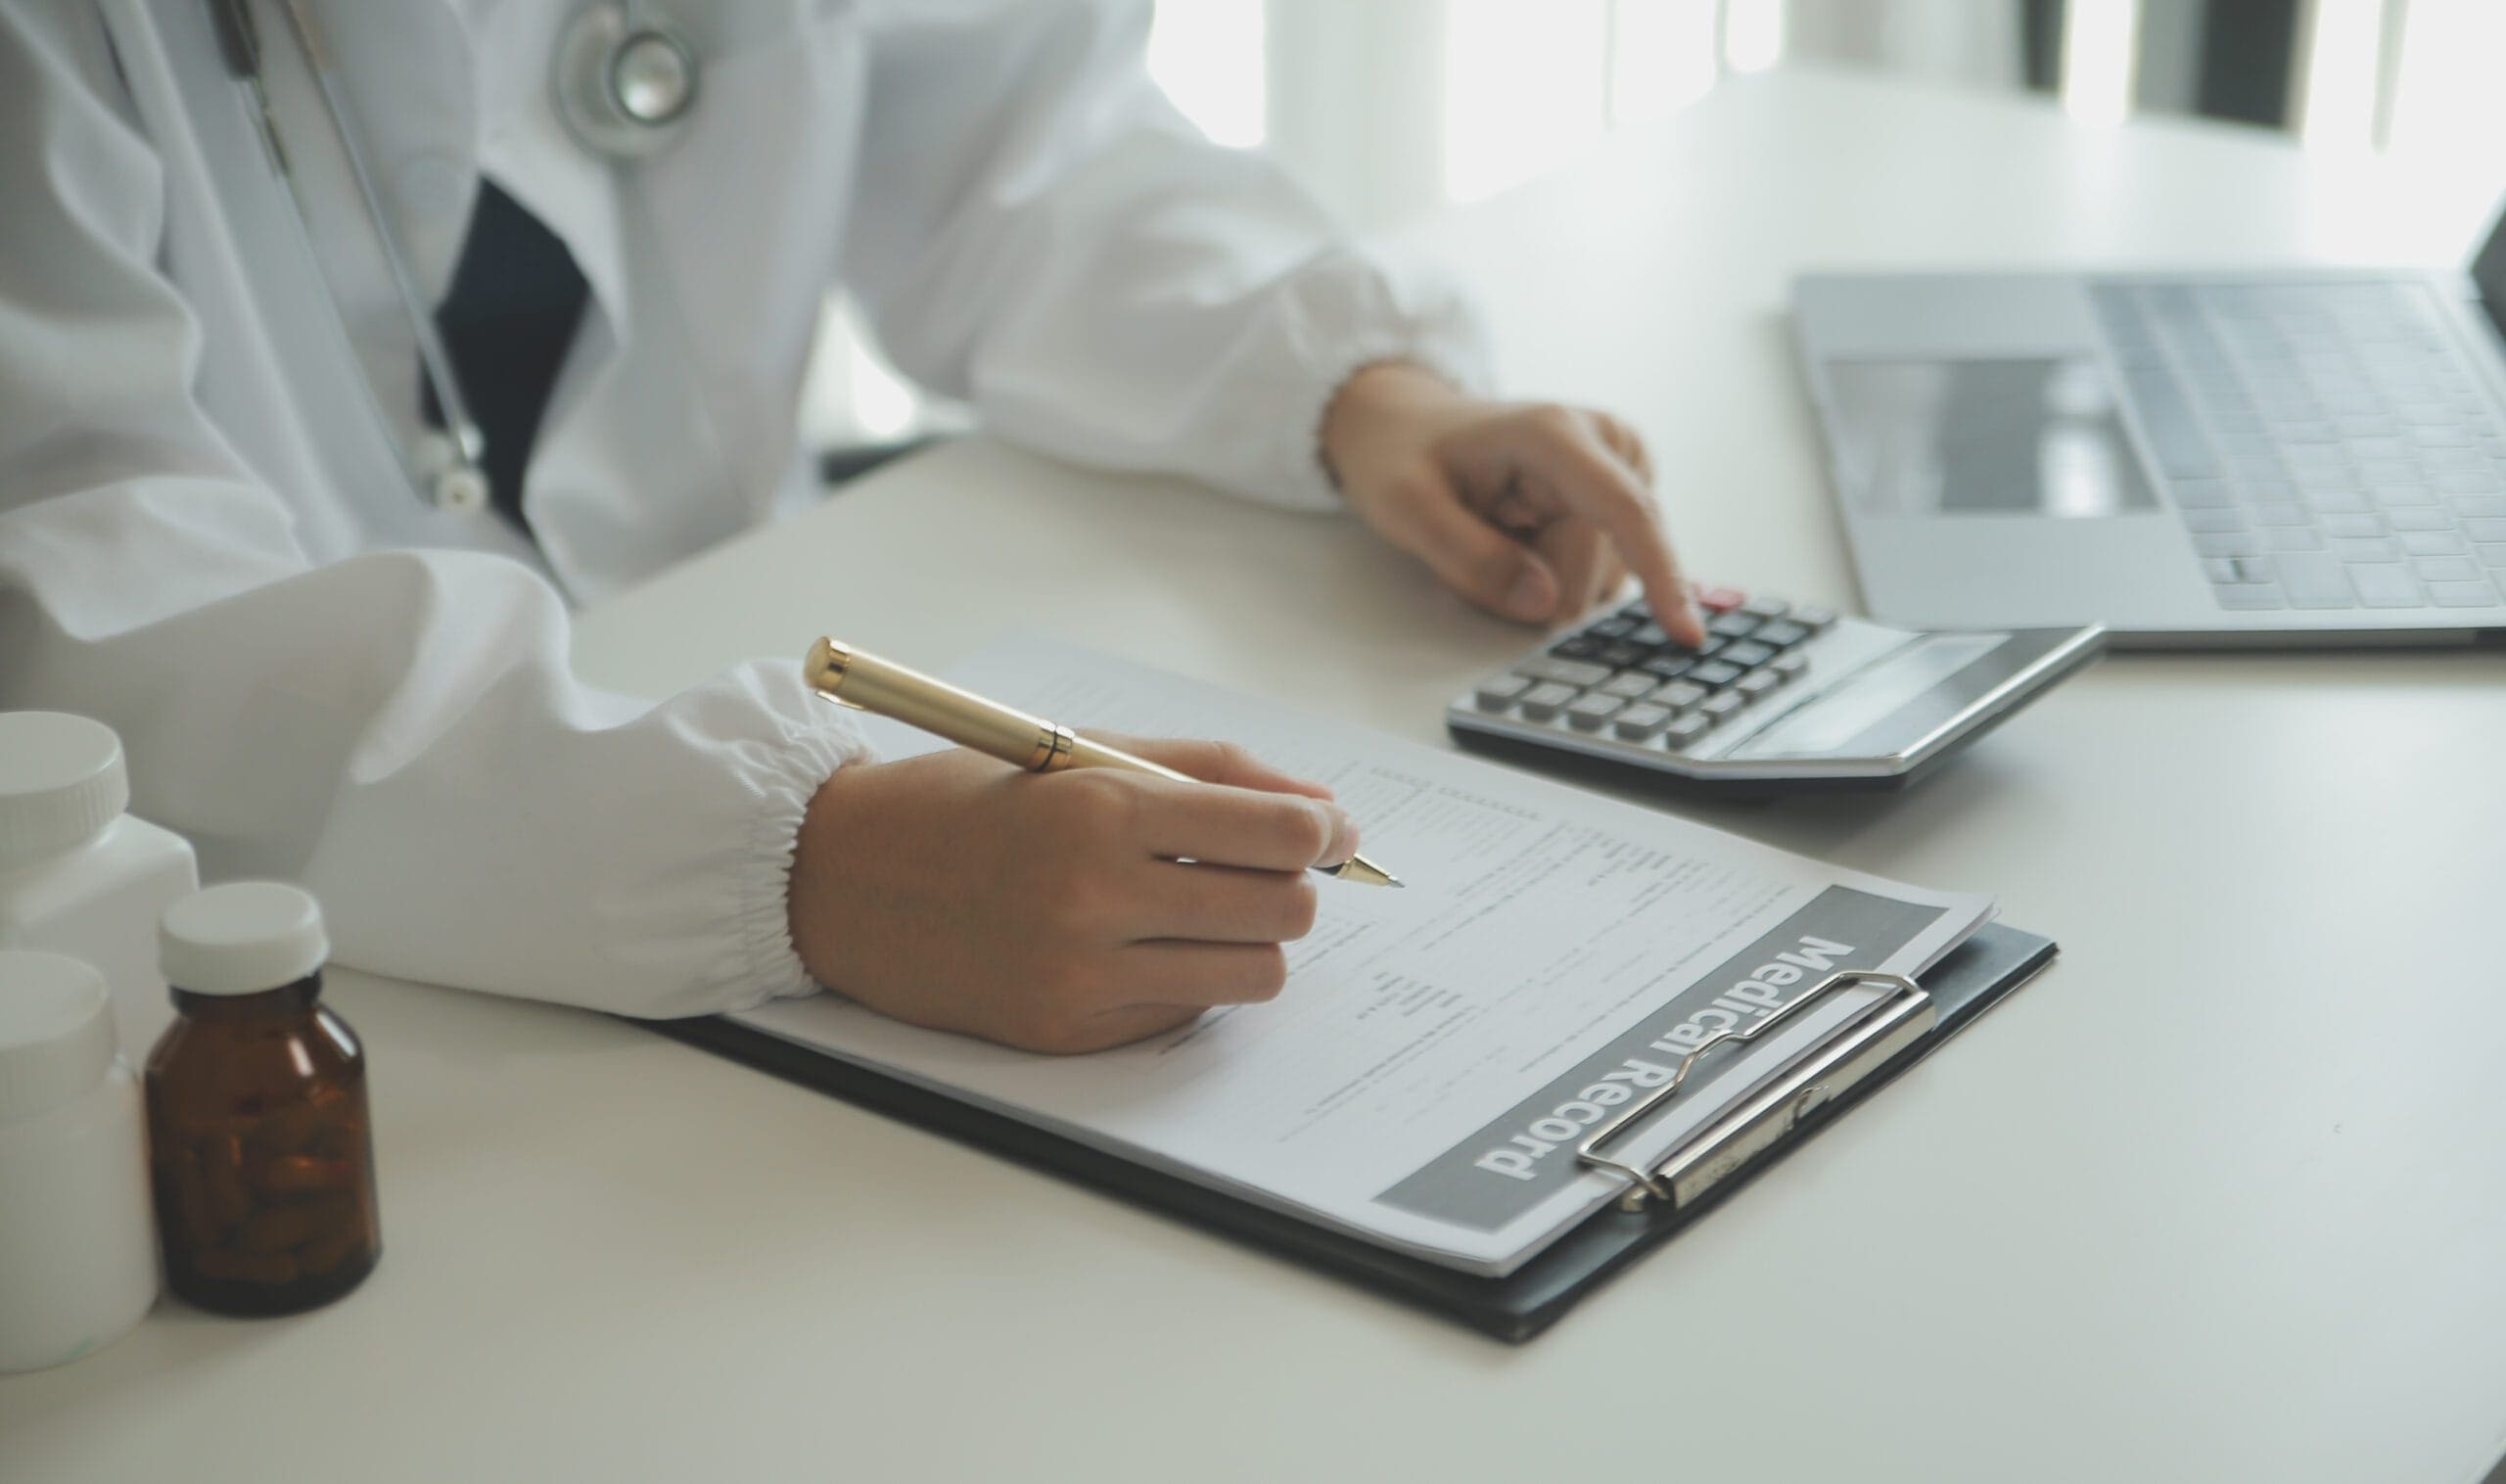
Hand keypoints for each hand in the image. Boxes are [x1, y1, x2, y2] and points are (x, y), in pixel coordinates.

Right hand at [786, 736, 1356, 1053]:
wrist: (841, 877)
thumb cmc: (968, 803)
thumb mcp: (1083, 755)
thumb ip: (1209, 772)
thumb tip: (1320, 808)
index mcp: (1102, 810)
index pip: (1279, 834)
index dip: (1326, 832)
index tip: (1329, 830)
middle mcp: (1094, 897)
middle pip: (1282, 911)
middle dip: (1295, 886)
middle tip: (1264, 868)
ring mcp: (1080, 975)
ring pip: (1253, 976)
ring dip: (1250, 941)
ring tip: (1203, 910)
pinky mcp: (1066, 1031)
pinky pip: (1186, 1013)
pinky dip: (1186, 978)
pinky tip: (1138, 944)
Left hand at [1321, 363, 1704, 645]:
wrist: (1408, 426)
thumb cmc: (1404, 457)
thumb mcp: (1407, 509)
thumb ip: (1471, 559)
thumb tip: (1547, 605)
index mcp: (1556, 434)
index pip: (1627, 513)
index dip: (1662, 576)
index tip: (1686, 634)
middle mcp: (1605, 443)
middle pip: (1597, 565)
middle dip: (1537, 583)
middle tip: (1479, 539)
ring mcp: (1620, 471)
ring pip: (1602, 578)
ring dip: (1544, 580)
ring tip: (1498, 533)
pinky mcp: (1621, 500)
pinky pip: (1601, 573)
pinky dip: (1557, 575)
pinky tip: (1524, 540)